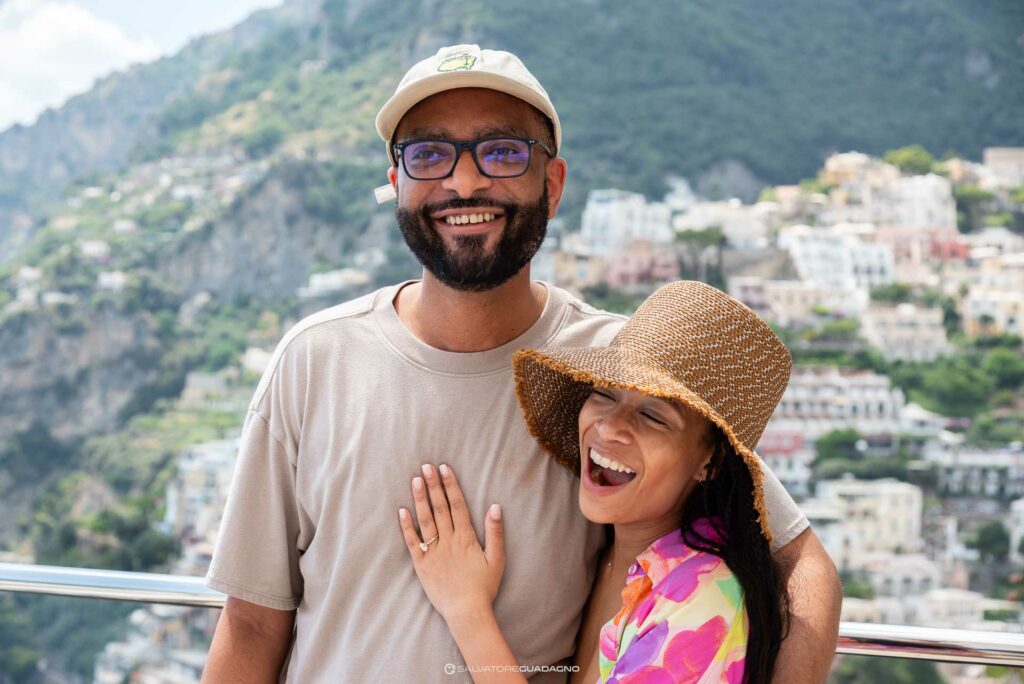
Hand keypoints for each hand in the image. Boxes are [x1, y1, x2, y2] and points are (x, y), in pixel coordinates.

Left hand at [398, 463, 504, 624]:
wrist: (466, 612)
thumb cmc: (484, 587)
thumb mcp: (497, 559)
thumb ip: (495, 532)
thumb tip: (495, 506)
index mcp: (466, 537)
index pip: (457, 505)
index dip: (450, 485)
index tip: (444, 468)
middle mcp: (448, 540)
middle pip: (440, 507)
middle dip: (433, 485)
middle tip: (426, 466)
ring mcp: (433, 551)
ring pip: (425, 520)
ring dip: (420, 499)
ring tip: (415, 480)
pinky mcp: (421, 564)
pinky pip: (412, 542)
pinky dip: (406, 526)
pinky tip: (402, 510)